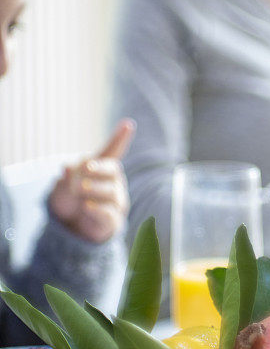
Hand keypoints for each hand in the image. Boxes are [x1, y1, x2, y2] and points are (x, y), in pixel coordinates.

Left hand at [49, 119, 135, 242]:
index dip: (121, 138)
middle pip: (114, 170)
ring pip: (112, 192)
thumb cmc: (70, 196)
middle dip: (99, 169)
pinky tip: (86, 206)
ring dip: (93, 189)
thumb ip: (66, 176)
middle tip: (84, 168)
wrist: (68, 225)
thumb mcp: (62, 184)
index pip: (115, 150)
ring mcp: (115, 201)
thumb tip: (66, 168)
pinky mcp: (113, 221)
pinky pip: (110, 214)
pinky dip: (97, 209)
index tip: (128, 124)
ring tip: (78, 190)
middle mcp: (113, 182)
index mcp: (102, 168)